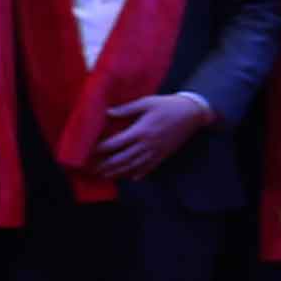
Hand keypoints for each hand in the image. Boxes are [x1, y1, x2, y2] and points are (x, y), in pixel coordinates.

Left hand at [93, 90, 210, 179]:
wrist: (192, 113)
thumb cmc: (167, 105)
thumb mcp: (146, 102)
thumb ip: (126, 109)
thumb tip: (107, 112)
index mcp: (140, 131)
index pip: (115, 143)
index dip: (101, 149)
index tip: (89, 152)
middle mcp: (147, 145)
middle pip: (122, 159)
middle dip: (106, 165)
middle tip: (92, 170)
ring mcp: (156, 152)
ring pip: (134, 166)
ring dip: (118, 172)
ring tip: (105, 175)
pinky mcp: (164, 155)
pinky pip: (150, 167)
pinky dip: (139, 174)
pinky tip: (131, 178)